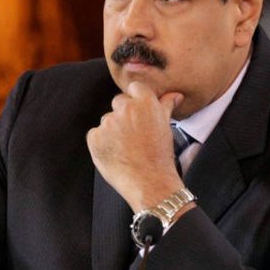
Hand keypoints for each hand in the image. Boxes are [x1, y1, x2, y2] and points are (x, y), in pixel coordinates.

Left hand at [86, 82, 184, 211]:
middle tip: (133, 134)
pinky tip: (115, 154)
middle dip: (124, 115)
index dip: (136, 100)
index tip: (139, 113)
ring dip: (113, 130)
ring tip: (126, 148)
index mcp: (144, 102)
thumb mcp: (166, 127)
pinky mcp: (95, 137)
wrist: (149, 182)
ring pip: (107, 120)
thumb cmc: (160, 156)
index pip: (134, 88)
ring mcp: (108, 123)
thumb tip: (174, 95)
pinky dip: (102, 143)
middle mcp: (125, 109)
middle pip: (119, 102)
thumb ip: (166, 106)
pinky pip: (96, 135)